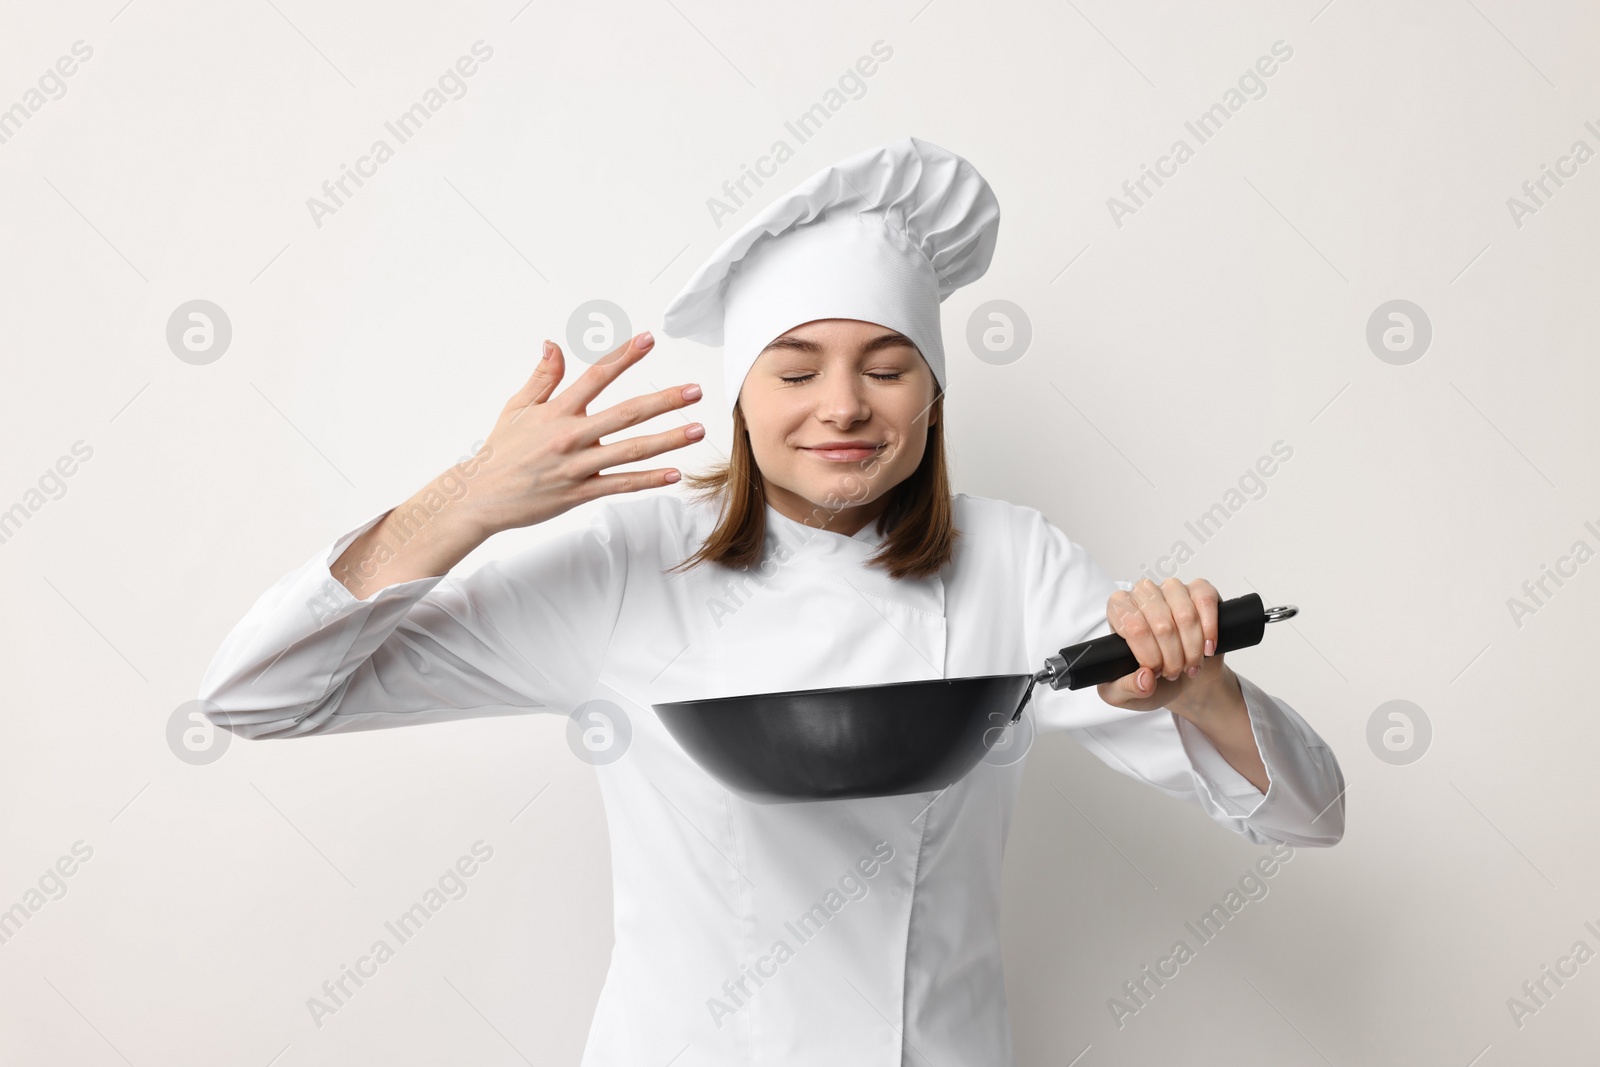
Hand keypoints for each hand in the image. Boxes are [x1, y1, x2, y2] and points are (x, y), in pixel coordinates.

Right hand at [460, 331, 704, 535]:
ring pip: (631, 450)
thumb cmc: (501, 452)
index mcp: (556, 411)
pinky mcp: (580, 493)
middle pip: (626, 413)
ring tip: (698, 430)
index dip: (624, 356)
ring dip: (668, 440)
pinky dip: (649, 480)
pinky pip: (621, 484)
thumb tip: (553, 344)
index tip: (649, 339)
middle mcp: (571, 436)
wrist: (480, 497)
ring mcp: (577, 466)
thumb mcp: (517, 408)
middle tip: (694, 390)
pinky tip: (675, 474)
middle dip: (664, 400)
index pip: (596, 376)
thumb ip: (542, 377)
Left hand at [1097, 577, 1227, 713]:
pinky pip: (1205, 600)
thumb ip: (1125, 690)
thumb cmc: (1150, 681)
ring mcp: (1172, 589)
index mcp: (1118, 611)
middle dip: (1172, 657)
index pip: (1134, 628)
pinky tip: (1208, 648)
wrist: (1183, 679)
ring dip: (1192, 647)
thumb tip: (1144, 679)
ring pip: (1185, 614)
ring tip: (1190, 665)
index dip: (1149, 656)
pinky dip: (1209, 630)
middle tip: (1173, 673)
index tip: (1154, 672)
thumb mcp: (1125, 695)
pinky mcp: (1199, 590)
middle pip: (1161, 624)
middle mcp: (1142, 594)